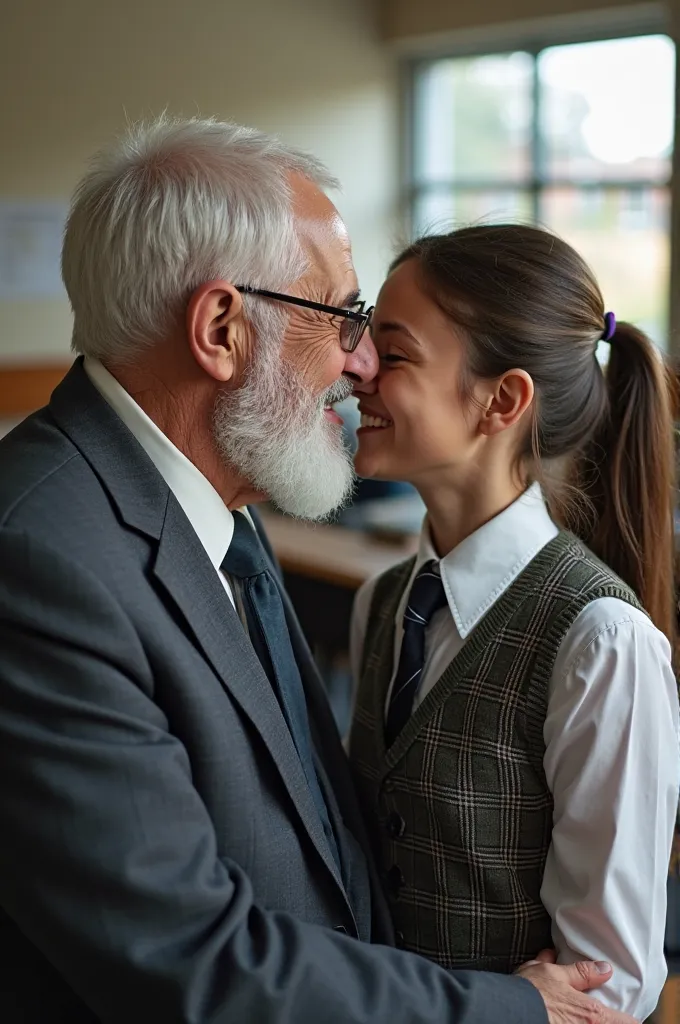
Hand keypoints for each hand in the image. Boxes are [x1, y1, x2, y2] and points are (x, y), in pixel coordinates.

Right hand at [516, 950, 637, 1023]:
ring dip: (584, 1017)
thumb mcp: (555, 973)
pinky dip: (569, 1018)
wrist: (507, 1011)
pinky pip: (570, 1023)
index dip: (629, 1018)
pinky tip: (557, 1012)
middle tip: (600, 1006)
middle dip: (604, 1015)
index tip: (628, 1014)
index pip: (626, 1022)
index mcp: (592, 1014)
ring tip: (574, 1009)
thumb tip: (604, 969)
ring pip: (587, 1023)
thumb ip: (582, 973)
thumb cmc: (531, 992)